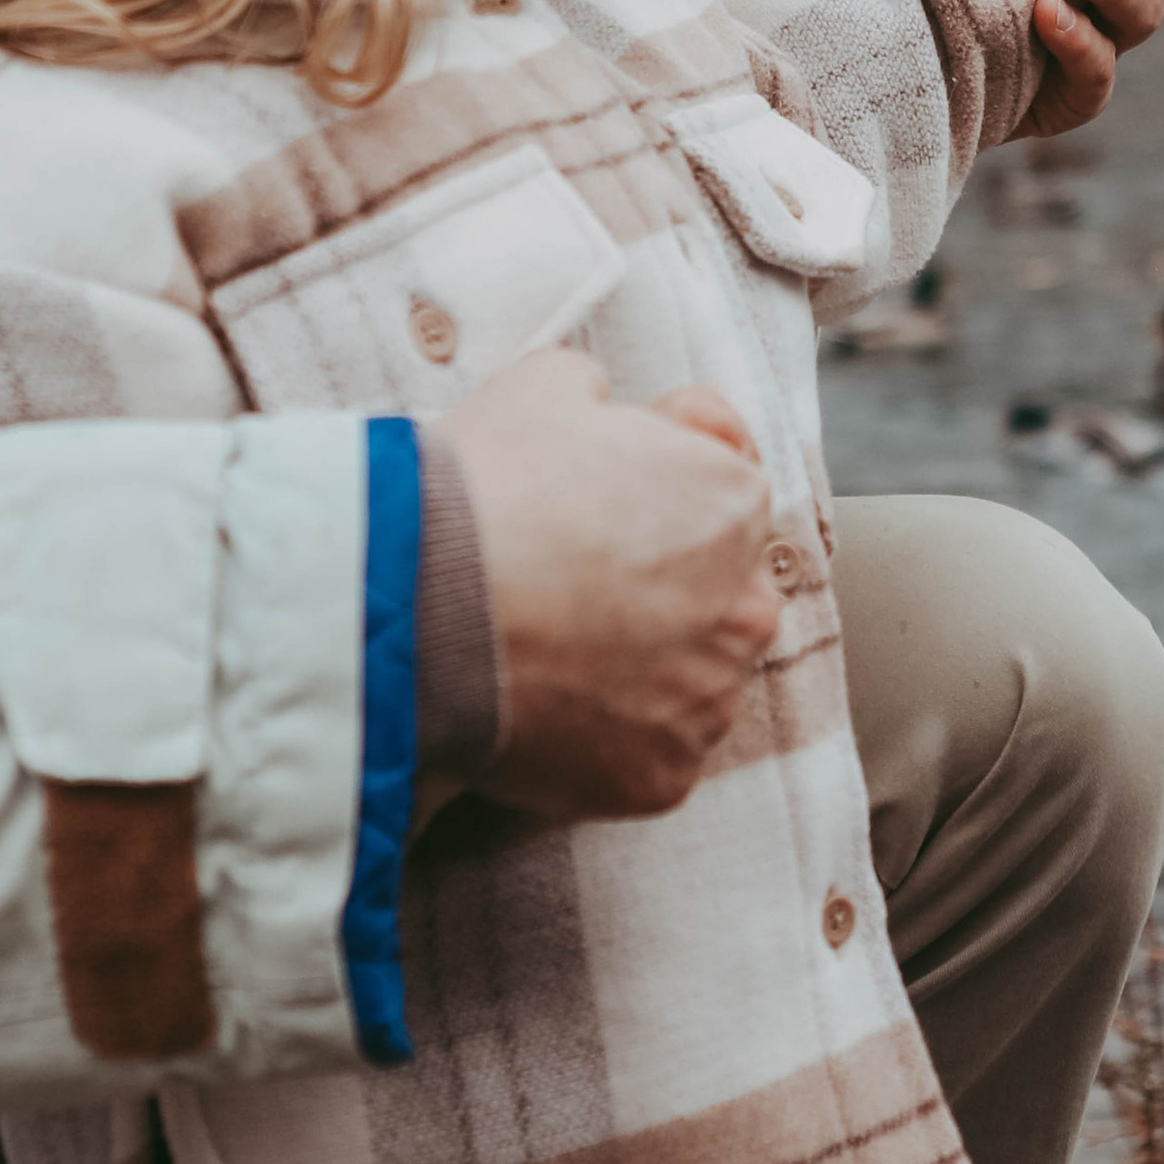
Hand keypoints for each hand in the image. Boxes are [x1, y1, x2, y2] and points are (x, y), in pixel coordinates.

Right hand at [433, 353, 778, 824]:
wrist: (418, 606)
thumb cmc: (483, 490)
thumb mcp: (548, 386)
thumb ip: (607, 402)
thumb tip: (607, 416)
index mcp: (732, 503)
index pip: (719, 496)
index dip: (651, 495)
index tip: (594, 509)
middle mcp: (744, 608)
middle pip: (715, 597)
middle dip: (657, 590)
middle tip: (565, 587)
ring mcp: (705, 703)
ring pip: (685, 684)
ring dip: (637, 672)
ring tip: (544, 653)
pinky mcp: (660, 777)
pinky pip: (644, 757)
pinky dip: (603, 742)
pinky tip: (542, 710)